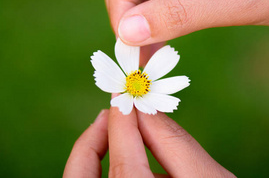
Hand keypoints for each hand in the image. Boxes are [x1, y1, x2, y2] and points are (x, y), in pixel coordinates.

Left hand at [63, 108, 234, 176]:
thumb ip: (176, 145)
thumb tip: (148, 112)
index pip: (122, 163)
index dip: (121, 124)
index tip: (123, 98)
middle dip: (91, 142)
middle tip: (109, 115)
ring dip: (98, 159)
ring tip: (122, 136)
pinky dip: (111, 175)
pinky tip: (137, 168)